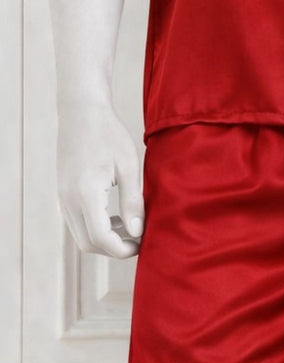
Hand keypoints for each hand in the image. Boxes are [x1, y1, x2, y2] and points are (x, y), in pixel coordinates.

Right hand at [57, 102, 143, 258]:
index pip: (100, 238)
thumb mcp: (128, 166)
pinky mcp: (64, 194)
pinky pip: (77, 222)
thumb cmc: (108, 134)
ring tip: (131, 227)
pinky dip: (96, 227)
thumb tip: (137, 230)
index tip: (142, 245)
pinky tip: (116, 216)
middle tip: (138, 240)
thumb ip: (132, 201)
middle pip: (88, 243)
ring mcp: (63, 198)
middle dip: (114, 248)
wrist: (81, 113)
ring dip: (105, 238)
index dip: (121, 249)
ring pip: (81, 235)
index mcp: (86, 194)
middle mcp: (69, 201)